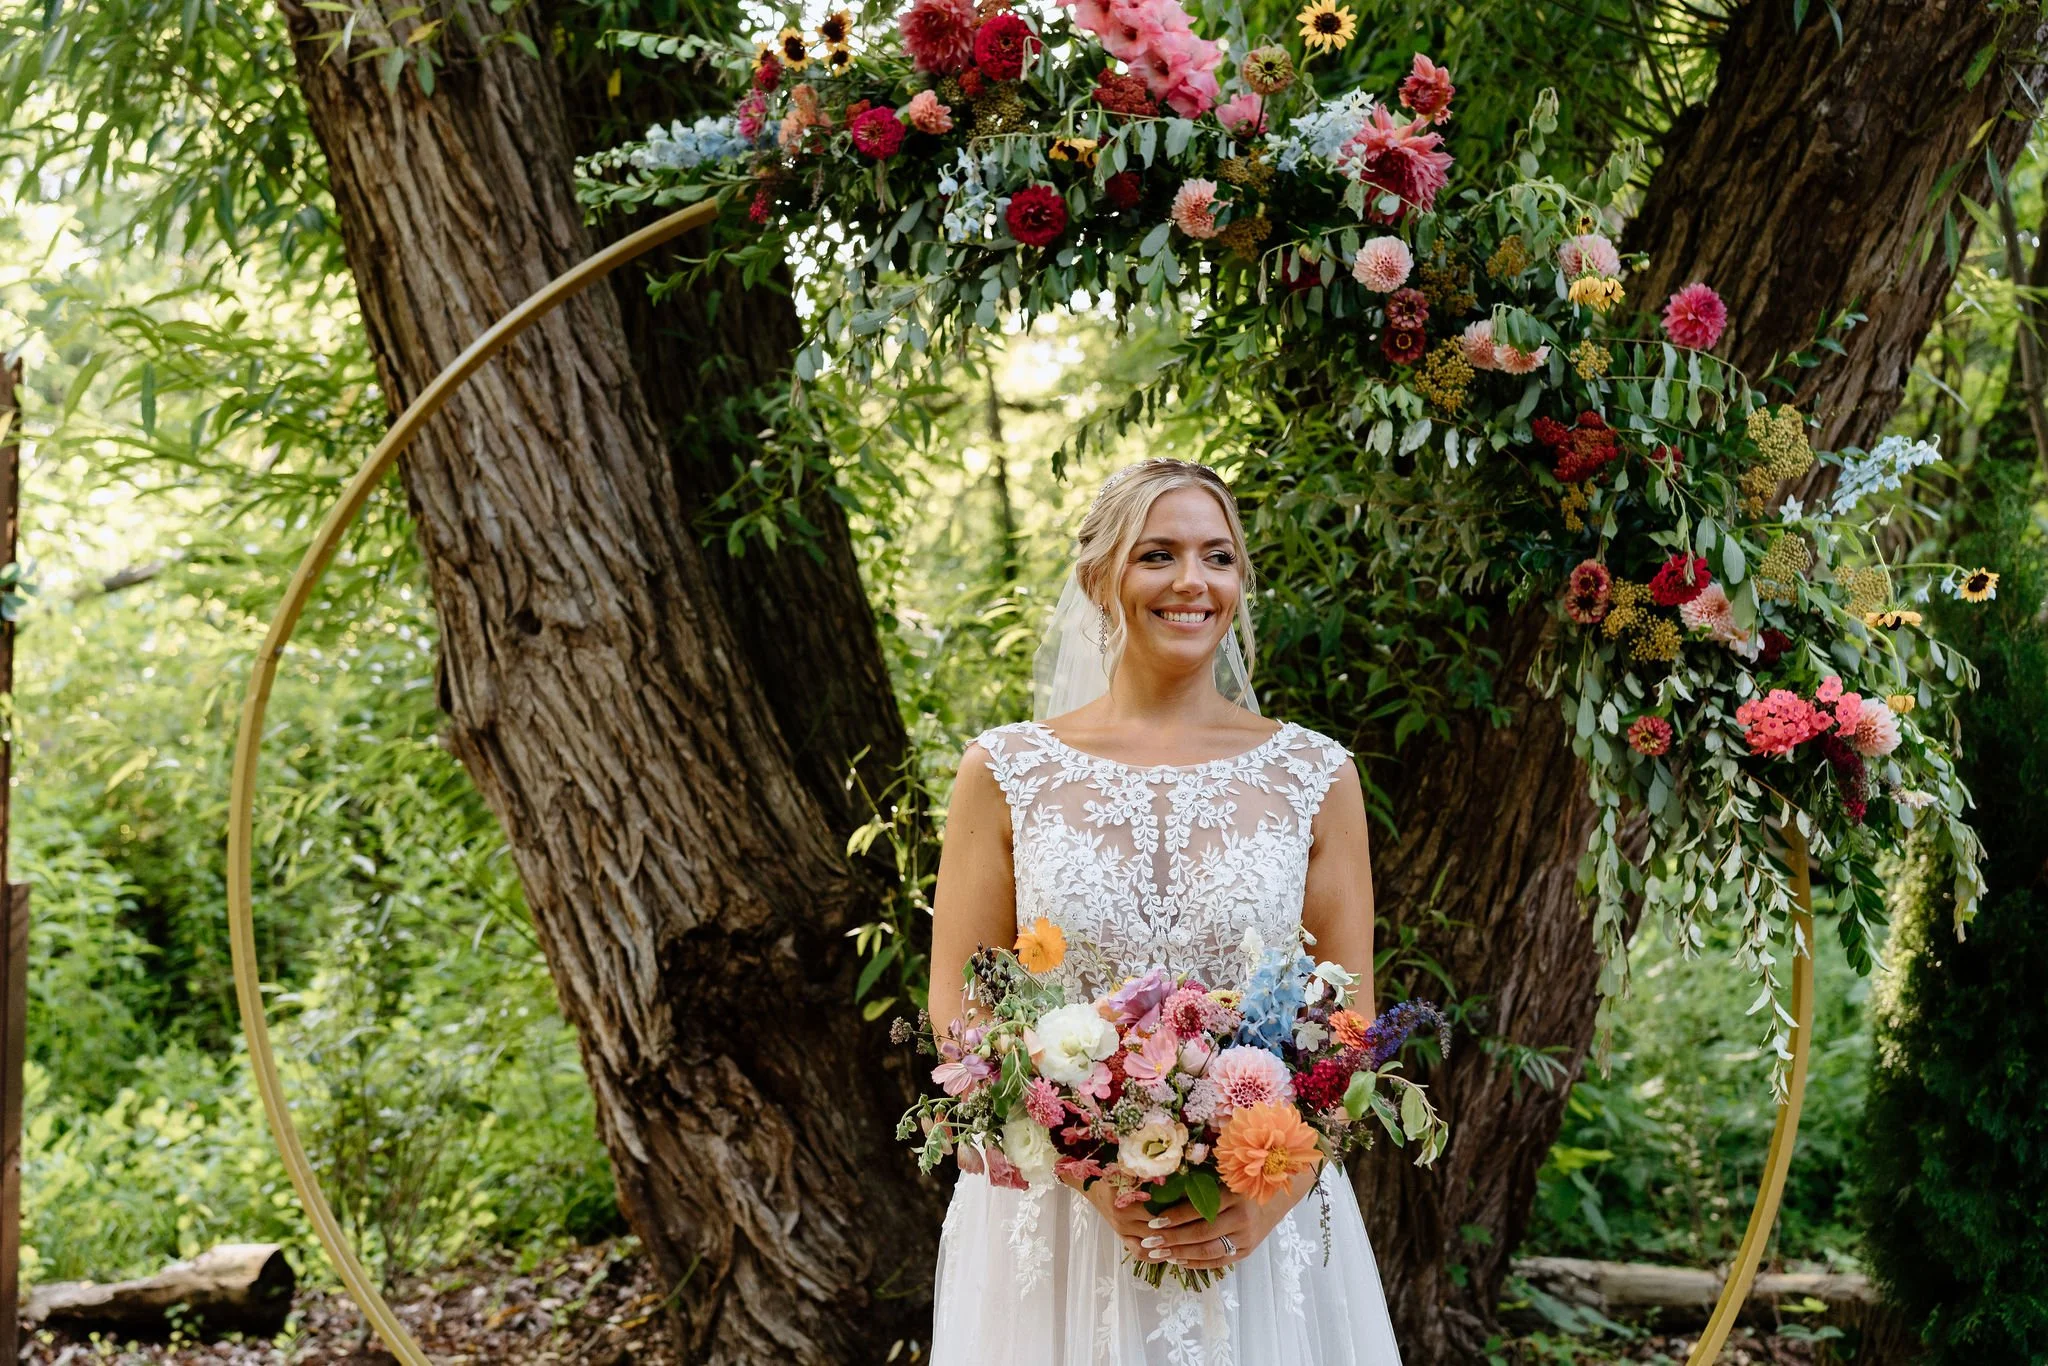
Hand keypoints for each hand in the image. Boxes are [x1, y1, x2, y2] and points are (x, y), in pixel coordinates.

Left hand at [1074, 1166, 1319, 1270]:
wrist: (1279, 1194)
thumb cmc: (1245, 1179)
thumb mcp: (1226, 1175)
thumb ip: (1201, 1184)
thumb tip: (1163, 1192)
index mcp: (1236, 1194)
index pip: (1201, 1210)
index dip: (1175, 1217)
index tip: (1153, 1220)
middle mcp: (1243, 1218)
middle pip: (1202, 1233)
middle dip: (1172, 1239)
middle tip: (1149, 1241)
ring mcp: (1247, 1238)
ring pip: (1209, 1251)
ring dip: (1181, 1254)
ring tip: (1159, 1254)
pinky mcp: (1247, 1250)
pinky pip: (1219, 1261)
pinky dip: (1197, 1263)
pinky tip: (1178, 1260)